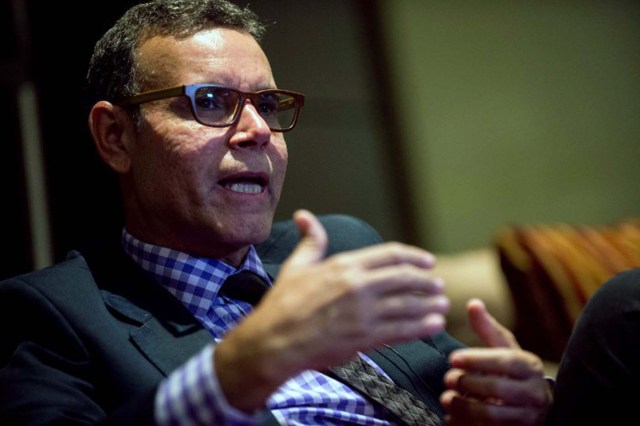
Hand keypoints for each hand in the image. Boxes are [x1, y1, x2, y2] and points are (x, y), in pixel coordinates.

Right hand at [216, 209, 448, 410]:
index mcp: (345, 265)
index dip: (415, 257)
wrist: (275, 341)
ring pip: (408, 305)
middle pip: (406, 278)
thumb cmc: (283, 304)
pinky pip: (402, 330)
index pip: (391, 255)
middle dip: (426, 282)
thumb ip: (310, 242)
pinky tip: (434, 325)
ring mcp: (364, 312)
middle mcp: (359, 285)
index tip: (428, 262)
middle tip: (438, 285)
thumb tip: (304, 216)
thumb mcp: (296, 267)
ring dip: (430, 305)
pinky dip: (422, 327)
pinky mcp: (365, 337)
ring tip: (442, 305)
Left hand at [440, 299, 550, 424]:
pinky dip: (468, 424)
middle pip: (498, 387)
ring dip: (465, 407)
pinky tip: (452, 418)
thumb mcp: (504, 349)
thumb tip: (472, 302)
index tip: (452, 358)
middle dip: (468, 383)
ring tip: (446, 398)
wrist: (535, 407)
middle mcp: (534, 392)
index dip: (477, 359)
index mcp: (529, 366)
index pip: (504, 361)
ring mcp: (529, 416)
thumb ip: (488, 329)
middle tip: (447, 379)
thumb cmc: (513, 372)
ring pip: (494, 413)